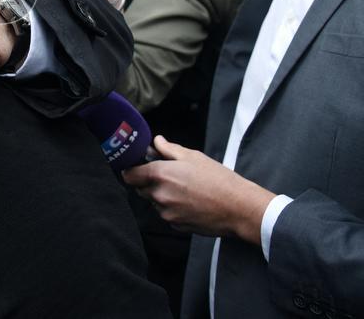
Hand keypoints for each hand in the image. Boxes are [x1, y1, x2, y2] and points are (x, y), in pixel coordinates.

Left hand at [122, 136, 274, 242]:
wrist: (239, 208)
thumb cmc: (219, 180)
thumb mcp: (193, 157)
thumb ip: (168, 149)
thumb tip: (156, 142)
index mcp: (159, 175)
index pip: (129, 176)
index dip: (132, 171)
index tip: (138, 168)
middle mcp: (159, 195)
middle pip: (140, 189)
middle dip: (149, 182)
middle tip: (169, 176)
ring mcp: (167, 213)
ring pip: (154, 202)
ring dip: (162, 196)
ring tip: (185, 189)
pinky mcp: (176, 225)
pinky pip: (167, 214)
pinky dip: (173, 209)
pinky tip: (190, 202)